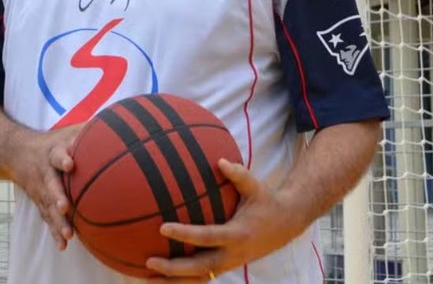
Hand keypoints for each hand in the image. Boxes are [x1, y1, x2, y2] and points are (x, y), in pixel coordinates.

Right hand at [10, 124, 83, 250]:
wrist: (15, 152)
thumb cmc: (53, 141)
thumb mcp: (66, 131)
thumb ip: (89, 129)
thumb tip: (121, 122)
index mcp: (52, 153)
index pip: (57, 154)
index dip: (63, 158)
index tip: (70, 164)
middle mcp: (44, 172)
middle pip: (50, 185)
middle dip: (56, 197)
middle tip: (64, 207)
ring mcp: (40, 190)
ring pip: (47, 207)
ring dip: (56, 221)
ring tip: (68, 235)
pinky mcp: (39, 202)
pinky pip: (46, 219)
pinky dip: (53, 232)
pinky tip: (63, 246)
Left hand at [144, 159, 302, 280]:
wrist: (286, 225)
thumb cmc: (266, 201)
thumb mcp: (256, 187)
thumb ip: (239, 174)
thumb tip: (220, 161)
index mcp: (238, 234)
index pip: (207, 237)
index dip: (185, 234)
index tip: (163, 227)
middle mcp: (232, 254)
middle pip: (199, 268)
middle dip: (173, 269)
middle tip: (149, 262)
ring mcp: (228, 264)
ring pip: (198, 279)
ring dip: (173, 282)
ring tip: (146, 278)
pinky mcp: (225, 267)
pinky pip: (201, 278)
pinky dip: (181, 281)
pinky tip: (160, 277)